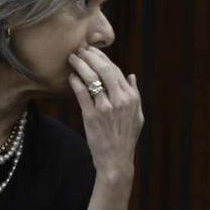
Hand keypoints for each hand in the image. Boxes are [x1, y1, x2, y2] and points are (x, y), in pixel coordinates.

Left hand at [67, 45, 143, 183]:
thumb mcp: (138, 115)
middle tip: (80, 49)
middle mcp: (120, 100)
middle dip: (91, 56)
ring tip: (72, 58)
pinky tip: (71, 76)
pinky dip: (75, 81)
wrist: (116, 159)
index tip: (93, 52)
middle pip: (104, 69)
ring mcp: (105, 107)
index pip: (116, 70)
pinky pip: (81, 92)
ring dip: (80, 64)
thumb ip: (135, 94)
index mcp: (131, 98)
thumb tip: (131, 76)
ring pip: (92, 78)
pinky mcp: (91, 116)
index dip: (103, 58)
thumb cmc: (126, 138)